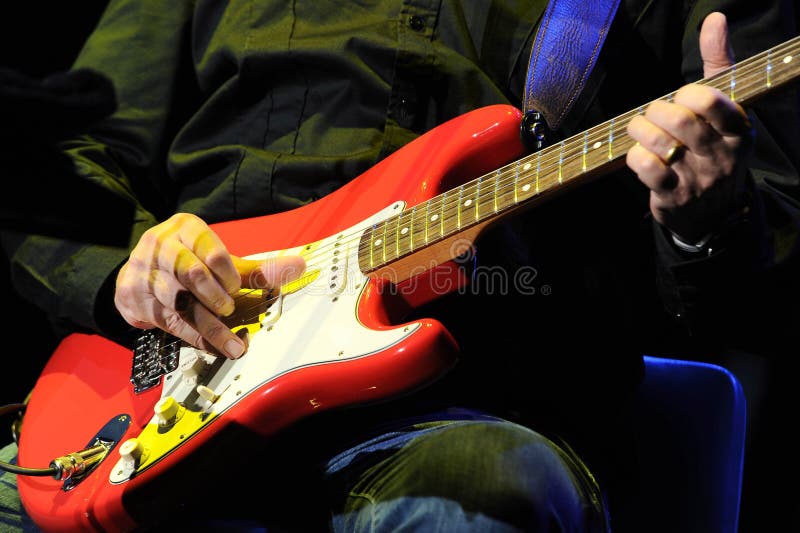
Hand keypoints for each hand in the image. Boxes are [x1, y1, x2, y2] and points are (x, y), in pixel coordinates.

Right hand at [114, 213, 305, 358]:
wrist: (137, 273)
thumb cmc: (187, 260)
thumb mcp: (218, 260)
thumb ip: (256, 269)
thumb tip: (299, 266)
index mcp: (186, 228)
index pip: (211, 250)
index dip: (229, 273)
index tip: (237, 287)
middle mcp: (163, 246)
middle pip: (193, 274)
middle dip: (216, 297)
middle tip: (230, 309)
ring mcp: (146, 273)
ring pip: (181, 302)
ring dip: (210, 327)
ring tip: (234, 346)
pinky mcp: (135, 298)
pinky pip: (170, 321)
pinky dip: (196, 337)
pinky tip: (215, 347)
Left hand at [626, 12, 753, 242]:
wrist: (713, 213)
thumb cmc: (712, 147)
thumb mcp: (724, 108)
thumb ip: (718, 63)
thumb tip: (714, 19)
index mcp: (738, 130)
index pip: (710, 101)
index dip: (686, 94)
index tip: (680, 99)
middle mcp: (722, 155)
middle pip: (680, 120)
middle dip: (656, 111)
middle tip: (652, 113)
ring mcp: (698, 178)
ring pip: (660, 143)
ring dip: (640, 130)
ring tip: (639, 130)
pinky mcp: (673, 195)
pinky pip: (646, 167)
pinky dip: (635, 156)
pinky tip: (639, 155)